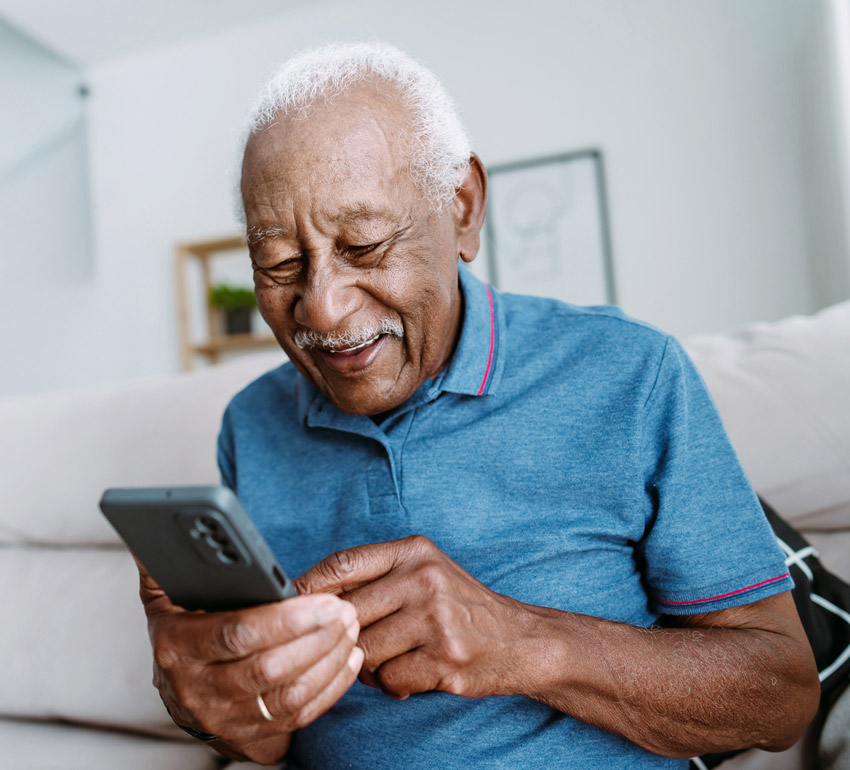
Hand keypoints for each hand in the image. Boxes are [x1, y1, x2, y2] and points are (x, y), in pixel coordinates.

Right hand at [138, 563, 362, 763]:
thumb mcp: (164, 596)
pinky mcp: (249, 736)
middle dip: (316, 638)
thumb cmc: (182, 629)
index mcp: (177, 646)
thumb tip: (157, 519)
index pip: (236, 634)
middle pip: (268, 668)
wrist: (179, 692)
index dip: (285, 620)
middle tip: (345, 611)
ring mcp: (223, 718)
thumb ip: (166, 560)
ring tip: (350, 629)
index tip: (323, 600)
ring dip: (328, 661)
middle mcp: (196, 688)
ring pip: (287, 695)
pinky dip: (330, 688)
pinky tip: (349, 659)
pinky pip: (298, 715)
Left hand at [295, 535, 530, 699]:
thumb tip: (307, 595)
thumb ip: (376, 578)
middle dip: (343, 637)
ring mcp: (435, 618)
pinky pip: (388, 679)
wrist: (520, 639)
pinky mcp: (444, 657)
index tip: (290, 605)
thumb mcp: (423, 572)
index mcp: (414, 551)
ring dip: (369, 666)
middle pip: (347, 613)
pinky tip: (415, 673)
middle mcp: (424, 578)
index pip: (343, 563)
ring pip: (364, 651)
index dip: (309, 586)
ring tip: (394, 658)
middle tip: (355, 646)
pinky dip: (394, 684)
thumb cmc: (460, 606)